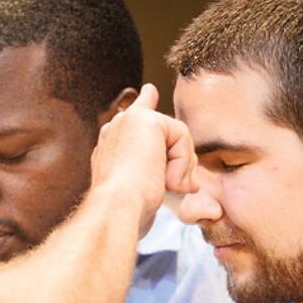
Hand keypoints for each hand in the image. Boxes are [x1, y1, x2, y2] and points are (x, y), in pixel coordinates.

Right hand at [90, 83, 197, 233]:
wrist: (116, 210)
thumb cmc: (130, 211)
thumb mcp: (145, 191)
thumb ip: (160, 174)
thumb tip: (191, 181)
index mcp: (111, 144)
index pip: (132, 118)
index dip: (145, 103)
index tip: (150, 91)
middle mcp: (116, 128)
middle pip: (166, 130)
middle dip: (181, 159)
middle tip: (175, 187)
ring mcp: (127, 120)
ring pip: (177, 135)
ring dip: (181, 166)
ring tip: (167, 186)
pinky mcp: (143, 120)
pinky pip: (181, 135)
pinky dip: (181, 162)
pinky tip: (167, 180)